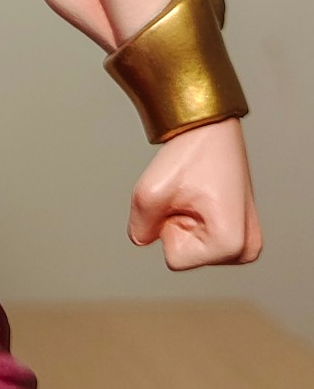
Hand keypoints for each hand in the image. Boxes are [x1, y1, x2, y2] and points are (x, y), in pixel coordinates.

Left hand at [128, 119, 261, 269]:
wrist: (211, 130)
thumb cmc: (189, 155)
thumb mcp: (149, 192)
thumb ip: (139, 227)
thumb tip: (142, 240)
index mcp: (231, 244)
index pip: (173, 259)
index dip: (166, 227)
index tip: (183, 199)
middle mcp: (246, 250)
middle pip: (184, 255)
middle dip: (176, 226)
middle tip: (190, 194)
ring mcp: (248, 243)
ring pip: (190, 248)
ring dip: (184, 222)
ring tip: (197, 194)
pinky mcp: (243, 234)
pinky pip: (200, 240)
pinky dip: (193, 220)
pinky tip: (204, 197)